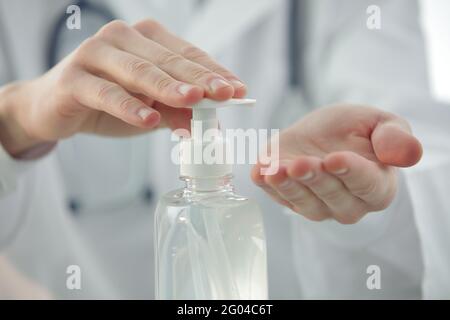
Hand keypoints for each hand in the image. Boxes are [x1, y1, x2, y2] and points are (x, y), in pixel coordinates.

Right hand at [0, 19, 245, 156]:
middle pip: (169, 60)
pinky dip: (129, 107)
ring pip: (139, 70)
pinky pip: (106, 92)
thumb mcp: (151, 109)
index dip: (214, 72)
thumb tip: (213, 123)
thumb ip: (179, 112)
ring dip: (168, 87)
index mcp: (146, 39)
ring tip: (193, 101)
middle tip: (225, 94)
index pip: (187, 55)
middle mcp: (122, 38)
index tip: (239, 90)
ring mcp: (96, 54)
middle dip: (200, 79)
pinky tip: (148, 120)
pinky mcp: (74, 78)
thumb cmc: (108, 102)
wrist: (55, 108)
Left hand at [251, 105, 421, 223]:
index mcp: (377, 187)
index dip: (351, 172)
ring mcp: (315, 204)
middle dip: (315, 179)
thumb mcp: (380, 123)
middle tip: (301, 162)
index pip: (366, 185)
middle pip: (332, 197)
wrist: (324, 133)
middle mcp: (347, 204)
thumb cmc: (355, 129)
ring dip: (289, 187)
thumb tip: (407, 155)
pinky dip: (267, 185)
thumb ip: (395, 138)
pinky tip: (259, 172)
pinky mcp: (288, 196)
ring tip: (276, 170)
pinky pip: (277, 196)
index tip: (334, 159)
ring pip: (303, 203)